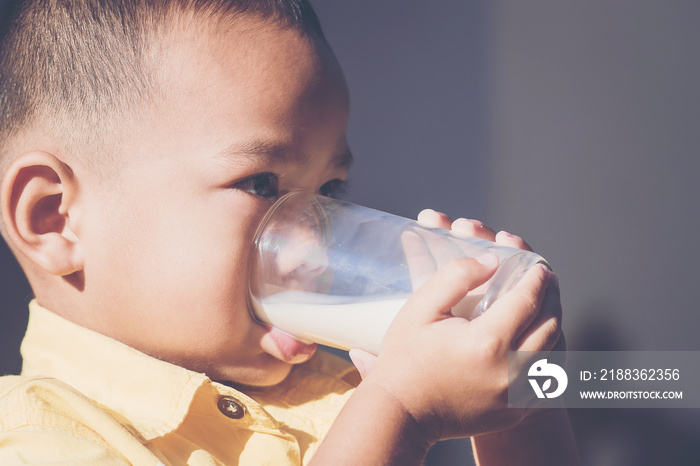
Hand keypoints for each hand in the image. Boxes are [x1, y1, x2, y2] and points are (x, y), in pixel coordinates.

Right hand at [350, 210, 562, 442]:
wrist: (400, 412)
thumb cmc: (405, 357)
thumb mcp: (421, 307)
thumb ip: (456, 276)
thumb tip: (492, 261)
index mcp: (487, 342)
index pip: (528, 300)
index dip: (537, 278)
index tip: (538, 266)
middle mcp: (510, 371)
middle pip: (550, 324)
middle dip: (552, 297)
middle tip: (546, 280)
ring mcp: (515, 396)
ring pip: (555, 352)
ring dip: (554, 323)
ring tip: (545, 305)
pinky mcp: (515, 411)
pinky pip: (547, 378)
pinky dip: (549, 353)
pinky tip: (538, 338)